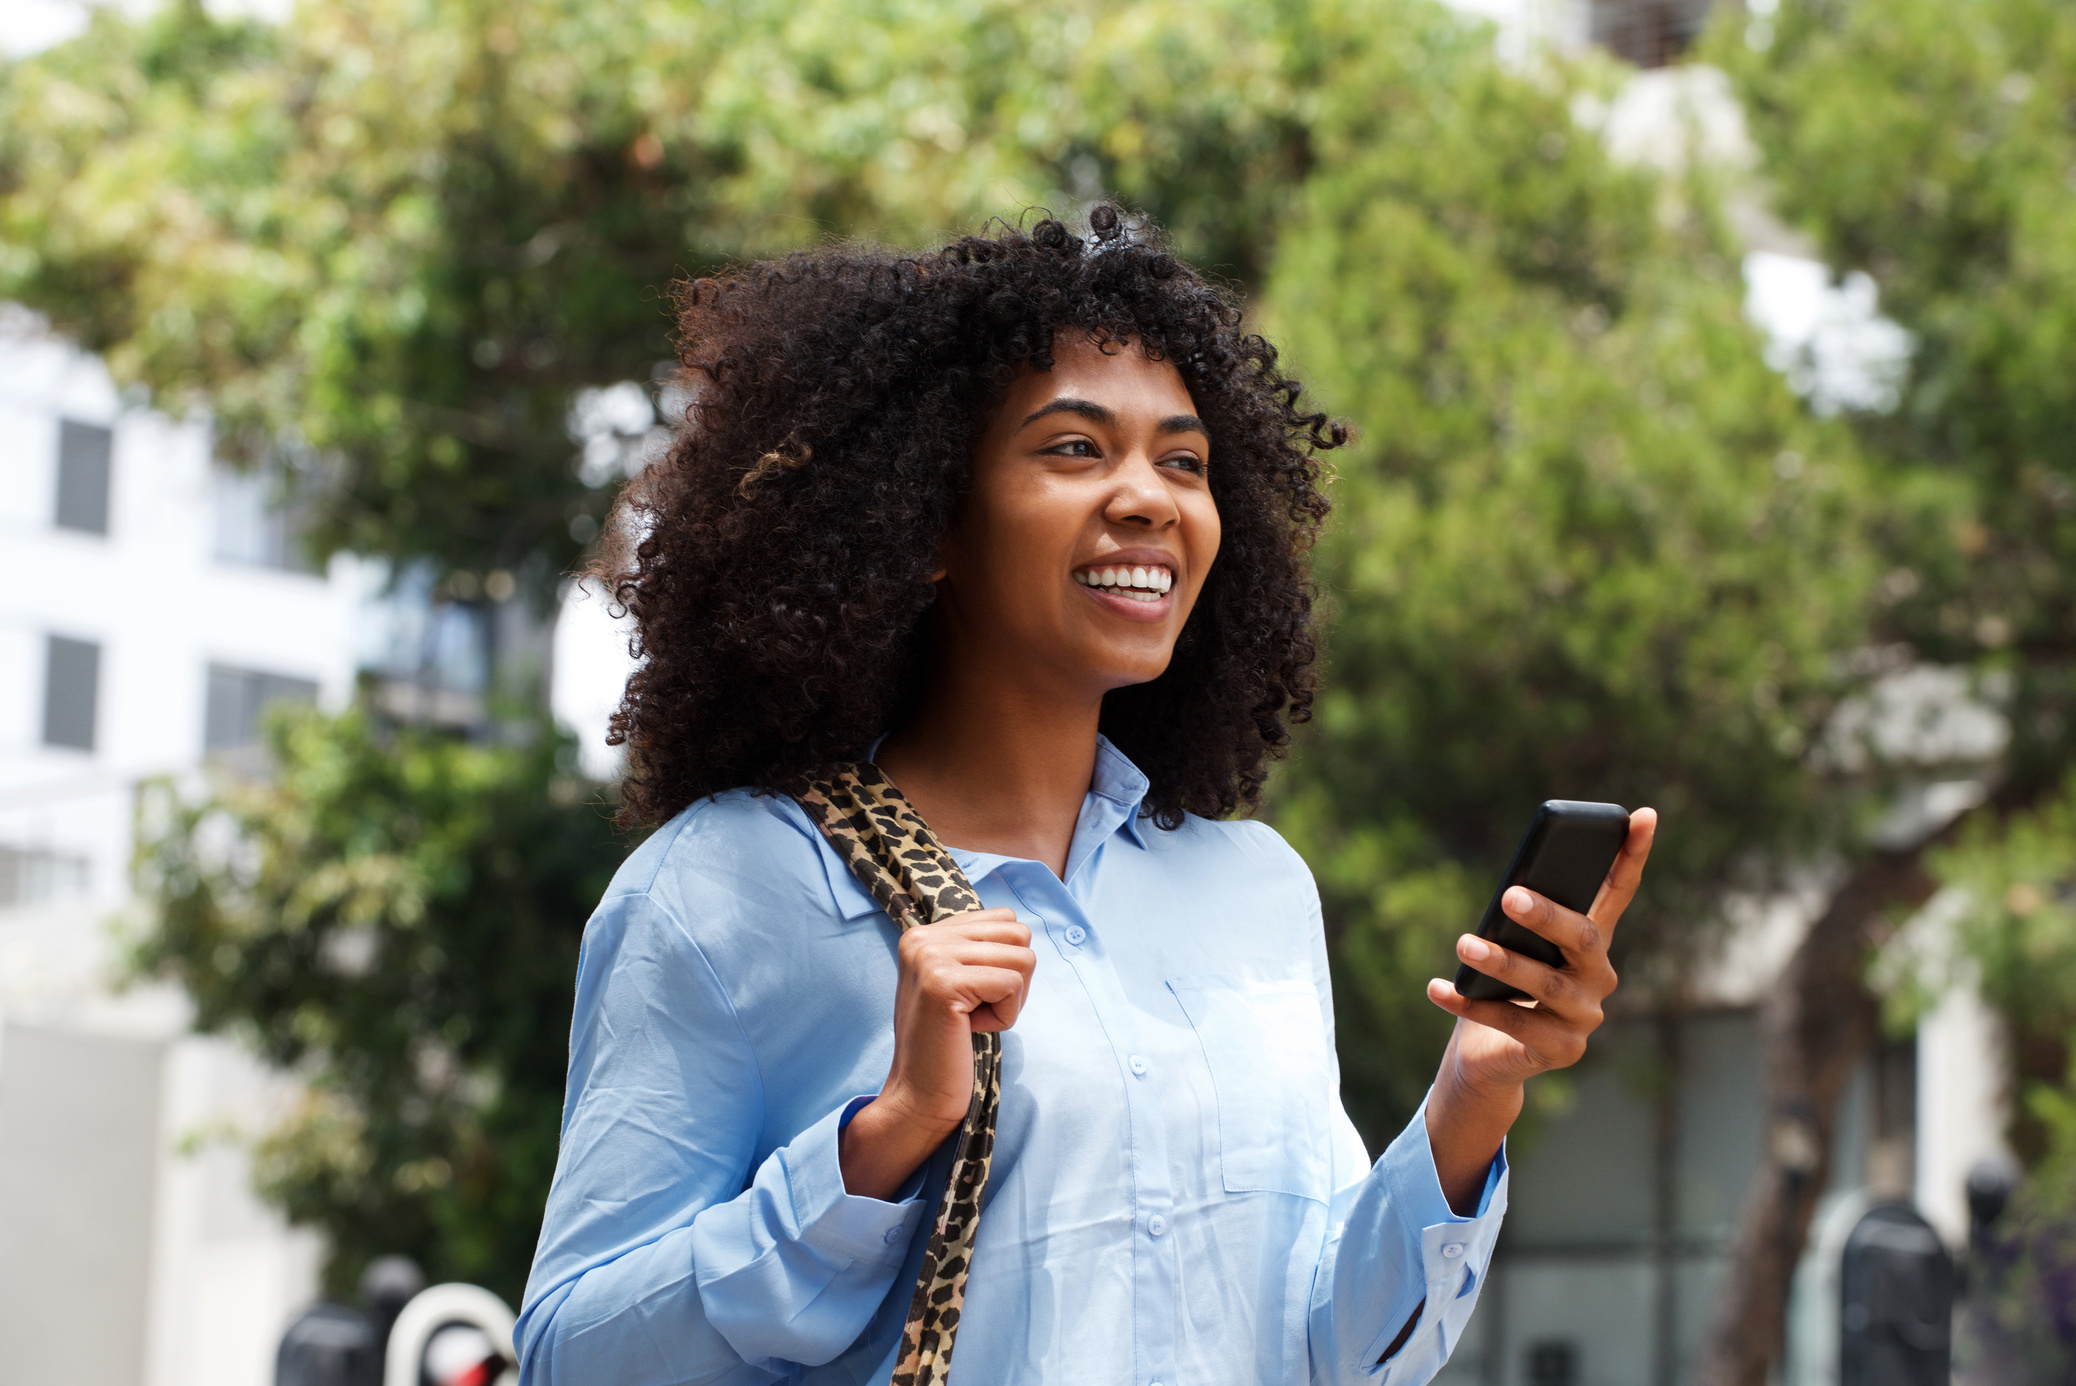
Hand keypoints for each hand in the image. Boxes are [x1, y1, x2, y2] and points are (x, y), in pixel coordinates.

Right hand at [840, 907, 1035, 1200]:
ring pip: (1022, 958)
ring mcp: (930, 958)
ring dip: (1011, 999)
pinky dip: (1005, 1015)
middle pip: (1019, 933)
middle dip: (1014, 978)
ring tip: (973, 1020)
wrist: (919, 1095)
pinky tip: (972, 1030)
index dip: (1006, 962)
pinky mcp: (943, 983)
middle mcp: (922, 938)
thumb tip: (1019, 927)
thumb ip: (977, 949)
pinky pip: (1012, 985)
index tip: (974, 995)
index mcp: (924, 933)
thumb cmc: (946, 1043)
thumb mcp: (958, 982)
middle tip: (978, 1010)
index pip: (1005, 918)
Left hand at [1422, 807, 1656, 1211]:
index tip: (1644, 814)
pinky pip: (1513, 1024)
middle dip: (1547, 916)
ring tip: (1464, 943)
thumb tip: (1512, 893)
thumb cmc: (1503, 986)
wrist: (1489, 1056)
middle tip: (1509, 894)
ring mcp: (1584, 1017)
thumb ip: (1520, 918)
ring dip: (1502, 962)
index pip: (1619, 891)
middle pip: (1583, 939)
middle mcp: (1599, 978)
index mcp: (1590, 941)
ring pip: (1546, 985)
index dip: (1632, 854)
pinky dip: (1471, 1004)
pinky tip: (1439, 989)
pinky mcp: (1561, 1051)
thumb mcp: (1513, 944)